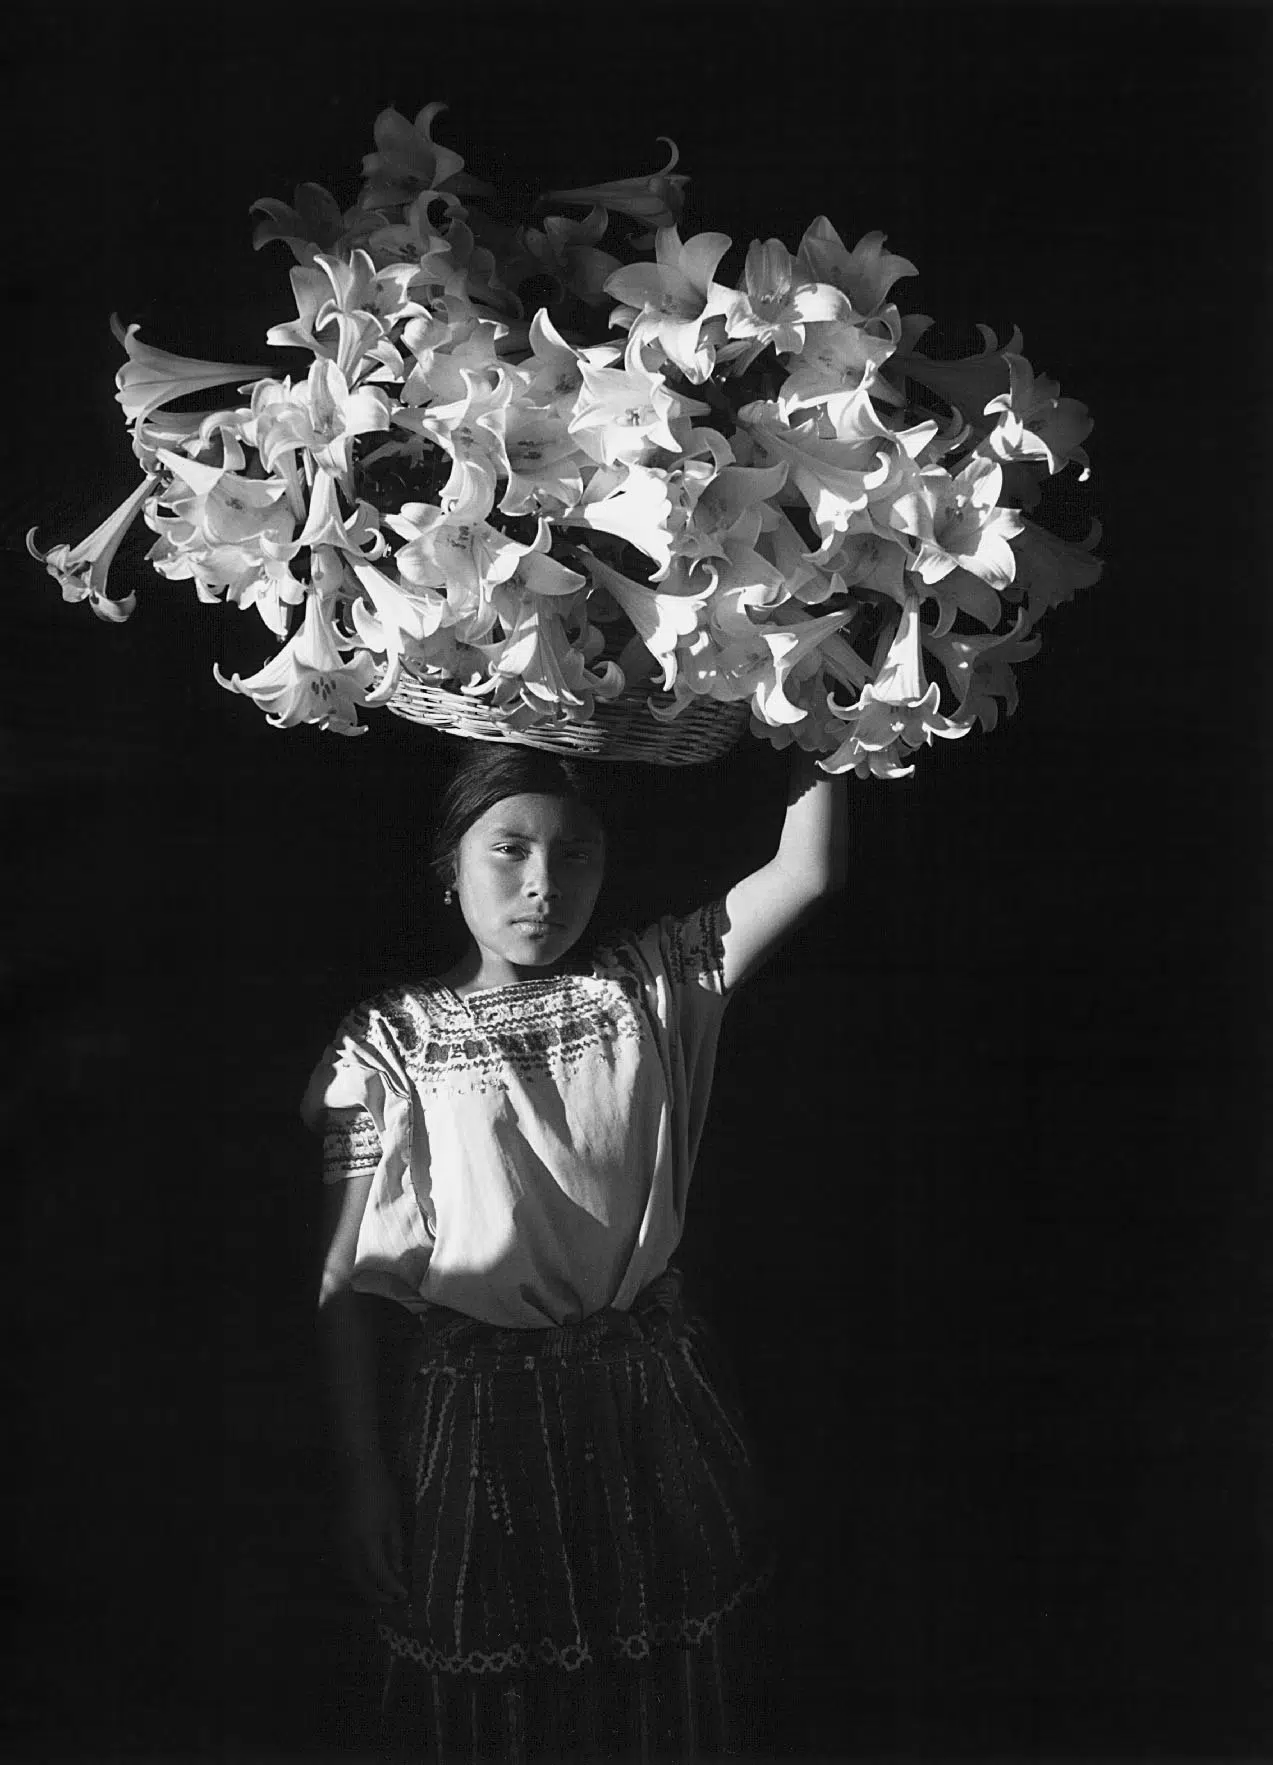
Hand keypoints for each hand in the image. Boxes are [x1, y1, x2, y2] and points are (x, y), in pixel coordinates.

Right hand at [337, 1460, 407, 1606]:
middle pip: (359, 1581)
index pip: (379, 1575)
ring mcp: (336, 1542)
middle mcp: (348, 1547)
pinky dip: (353, 1575)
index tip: (403, 1596)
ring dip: (363, 1587)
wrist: (353, 1467)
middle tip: (390, 1602)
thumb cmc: (379, 1488)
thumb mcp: (393, 1516)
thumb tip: (398, 1569)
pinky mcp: (330, 1537)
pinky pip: (341, 1564)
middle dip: (375, 1595)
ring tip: (378, 1593)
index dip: (391, 1588)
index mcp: (367, 1541)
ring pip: (348, 1575)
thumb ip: (395, 1545)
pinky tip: (364, 1575)